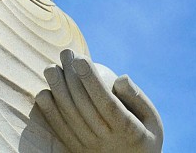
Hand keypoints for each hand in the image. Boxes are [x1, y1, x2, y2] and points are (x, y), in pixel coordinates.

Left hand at [37, 49, 163, 152]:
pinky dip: (50, 112)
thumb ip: (137, 98)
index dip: (92, 80)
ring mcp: (90, 149)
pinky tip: (43, 92)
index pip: (107, 103)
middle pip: (84, 106)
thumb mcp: (152, 120)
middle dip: (71, 76)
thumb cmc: (143, 135)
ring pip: (69, 117)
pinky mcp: (76, 152)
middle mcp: (107, 142)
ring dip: (57, 90)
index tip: (81, 58)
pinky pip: (60, 131)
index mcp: (129, 131)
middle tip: (65, 53)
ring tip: (51, 67)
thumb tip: (120, 77)